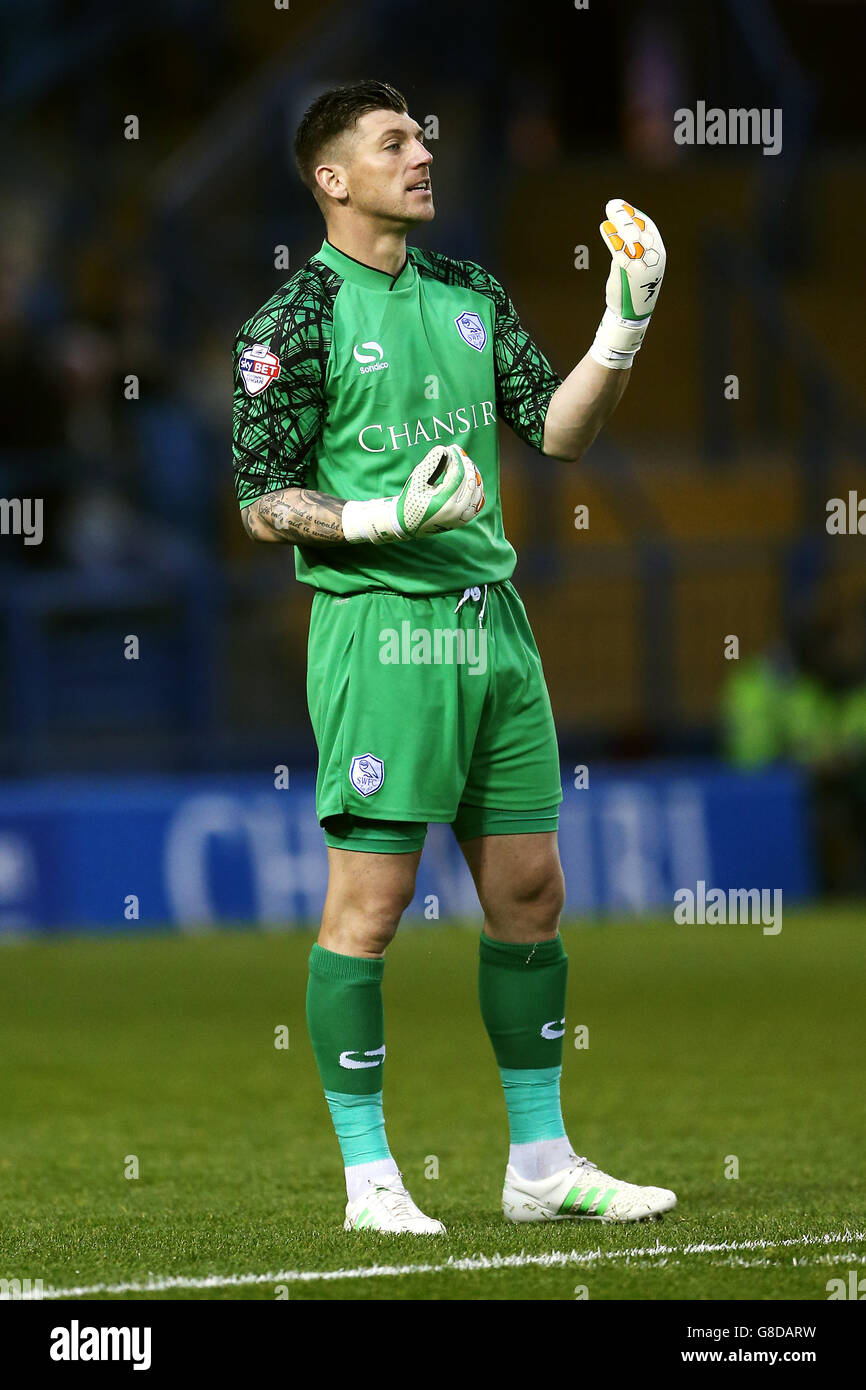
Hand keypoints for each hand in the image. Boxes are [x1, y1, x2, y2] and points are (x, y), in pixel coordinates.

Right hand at [341, 444, 483, 543]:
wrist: (410, 525)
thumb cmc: (411, 500)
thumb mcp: (417, 481)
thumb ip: (430, 465)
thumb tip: (445, 449)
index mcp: (444, 503)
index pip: (458, 475)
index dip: (457, 458)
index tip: (452, 448)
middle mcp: (457, 512)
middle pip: (470, 480)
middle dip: (465, 463)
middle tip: (457, 452)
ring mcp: (463, 517)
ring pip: (477, 489)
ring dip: (471, 473)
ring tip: (461, 462)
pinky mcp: (465, 519)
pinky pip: (477, 499)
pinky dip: (475, 486)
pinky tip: (467, 476)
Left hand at [590, 199, 665, 368]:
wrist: (629, 315)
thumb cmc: (630, 289)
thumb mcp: (635, 266)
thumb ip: (629, 248)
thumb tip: (616, 228)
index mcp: (658, 255)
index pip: (648, 228)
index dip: (635, 215)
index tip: (623, 207)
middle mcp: (653, 259)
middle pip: (639, 229)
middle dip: (626, 215)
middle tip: (613, 205)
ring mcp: (642, 265)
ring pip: (630, 237)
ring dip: (619, 222)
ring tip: (608, 212)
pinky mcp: (629, 272)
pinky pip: (620, 250)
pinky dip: (612, 238)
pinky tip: (605, 227)